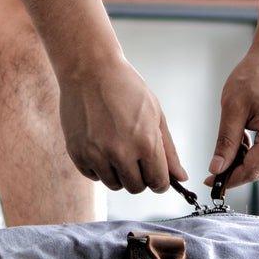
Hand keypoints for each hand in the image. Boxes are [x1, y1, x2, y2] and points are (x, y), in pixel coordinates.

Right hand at [59, 57, 186, 193]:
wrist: (89, 70)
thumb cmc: (126, 88)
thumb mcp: (155, 115)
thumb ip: (168, 150)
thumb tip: (180, 177)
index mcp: (145, 143)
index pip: (158, 182)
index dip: (161, 182)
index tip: (158, 177)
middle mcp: (120, 153)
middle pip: (136, 188)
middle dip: (141, 178)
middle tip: (137, 160)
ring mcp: (96, 154)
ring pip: (114, 185)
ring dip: (119, 174)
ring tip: (118, 151)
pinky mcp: (77, 153)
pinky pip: (93, 176)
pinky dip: (99, 168)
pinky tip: (102, 148)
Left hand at [205, 47, 258, 188]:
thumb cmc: (256, 75)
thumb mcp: (232, 108)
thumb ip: (225, 142)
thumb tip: (217, 168)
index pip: (252, 170)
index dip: (230, 179)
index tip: (210, 182)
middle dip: (235, 171)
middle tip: (213, 167)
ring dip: (245, 161)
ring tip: (232, 141)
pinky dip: (254, 152)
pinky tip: (244, 138)